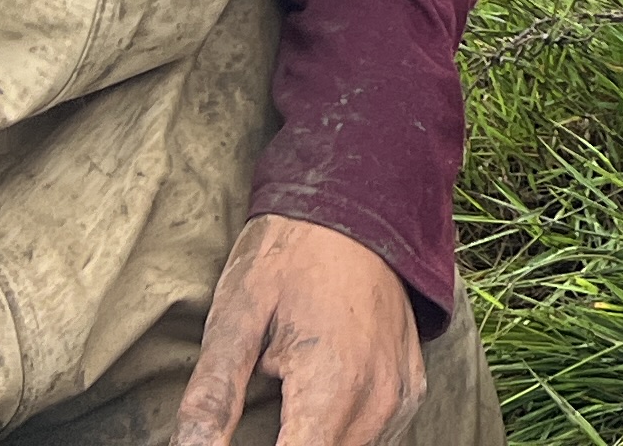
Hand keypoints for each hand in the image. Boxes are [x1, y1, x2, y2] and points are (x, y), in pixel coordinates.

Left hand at [176, 213, 426, 445]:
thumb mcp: (236, 317)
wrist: (356, 200)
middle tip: (260, 399)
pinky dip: (338, 435)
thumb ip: (212, 400)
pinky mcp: (411, 390)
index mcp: (333, 387)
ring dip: (311, 442)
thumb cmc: (289, 254)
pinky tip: (311, 407)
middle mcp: (378, 401)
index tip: (233, 437)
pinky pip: (375, 438)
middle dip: (283, 445)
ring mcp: (401, 398)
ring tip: (282, 408)